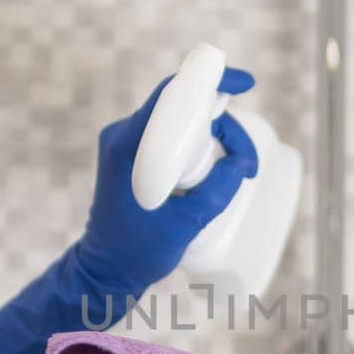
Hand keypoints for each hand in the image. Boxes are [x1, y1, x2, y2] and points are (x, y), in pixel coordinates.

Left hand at [0, 63, 259, 353]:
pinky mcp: (135, 159)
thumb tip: (242, 163)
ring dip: (216, 141)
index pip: (170, 93)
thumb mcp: (185, 223)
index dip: (209, 81)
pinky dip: (201, 149)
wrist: (104, 273)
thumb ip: (217, 190)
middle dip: (224, 126)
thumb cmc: (136, 251)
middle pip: (182, 107)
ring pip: (182, 124)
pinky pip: (174, 140)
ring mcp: (128, 146)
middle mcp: (124, 135)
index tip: (244, 84)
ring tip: (241, 173)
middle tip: (249, 162)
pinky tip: (220, 170)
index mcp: (126, 143)